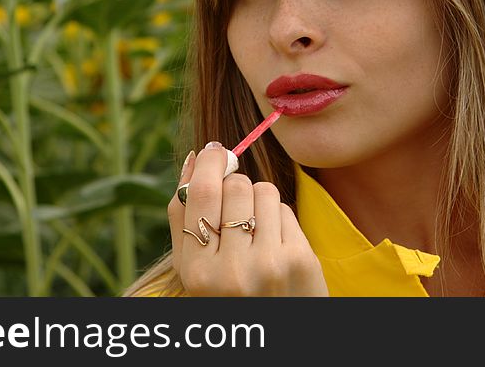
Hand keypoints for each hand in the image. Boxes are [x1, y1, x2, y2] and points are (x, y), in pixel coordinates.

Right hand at [167, 141, 328, 295]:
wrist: (274, 333)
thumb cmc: (229, 293)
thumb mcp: (194, 268)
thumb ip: (185, 217)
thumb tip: (193, 158)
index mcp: (196, 271)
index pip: (199, 193)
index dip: (207, 162)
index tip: (213, 150)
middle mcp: (231, 271)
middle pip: (234, 186)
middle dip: (235, 184)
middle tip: (236, 201)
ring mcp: (268, 265)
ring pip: (263, 191)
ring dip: (259, 199)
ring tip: (256, 228)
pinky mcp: (299, 261)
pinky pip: (285, 210)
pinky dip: (279, 218)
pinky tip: (275, 243)